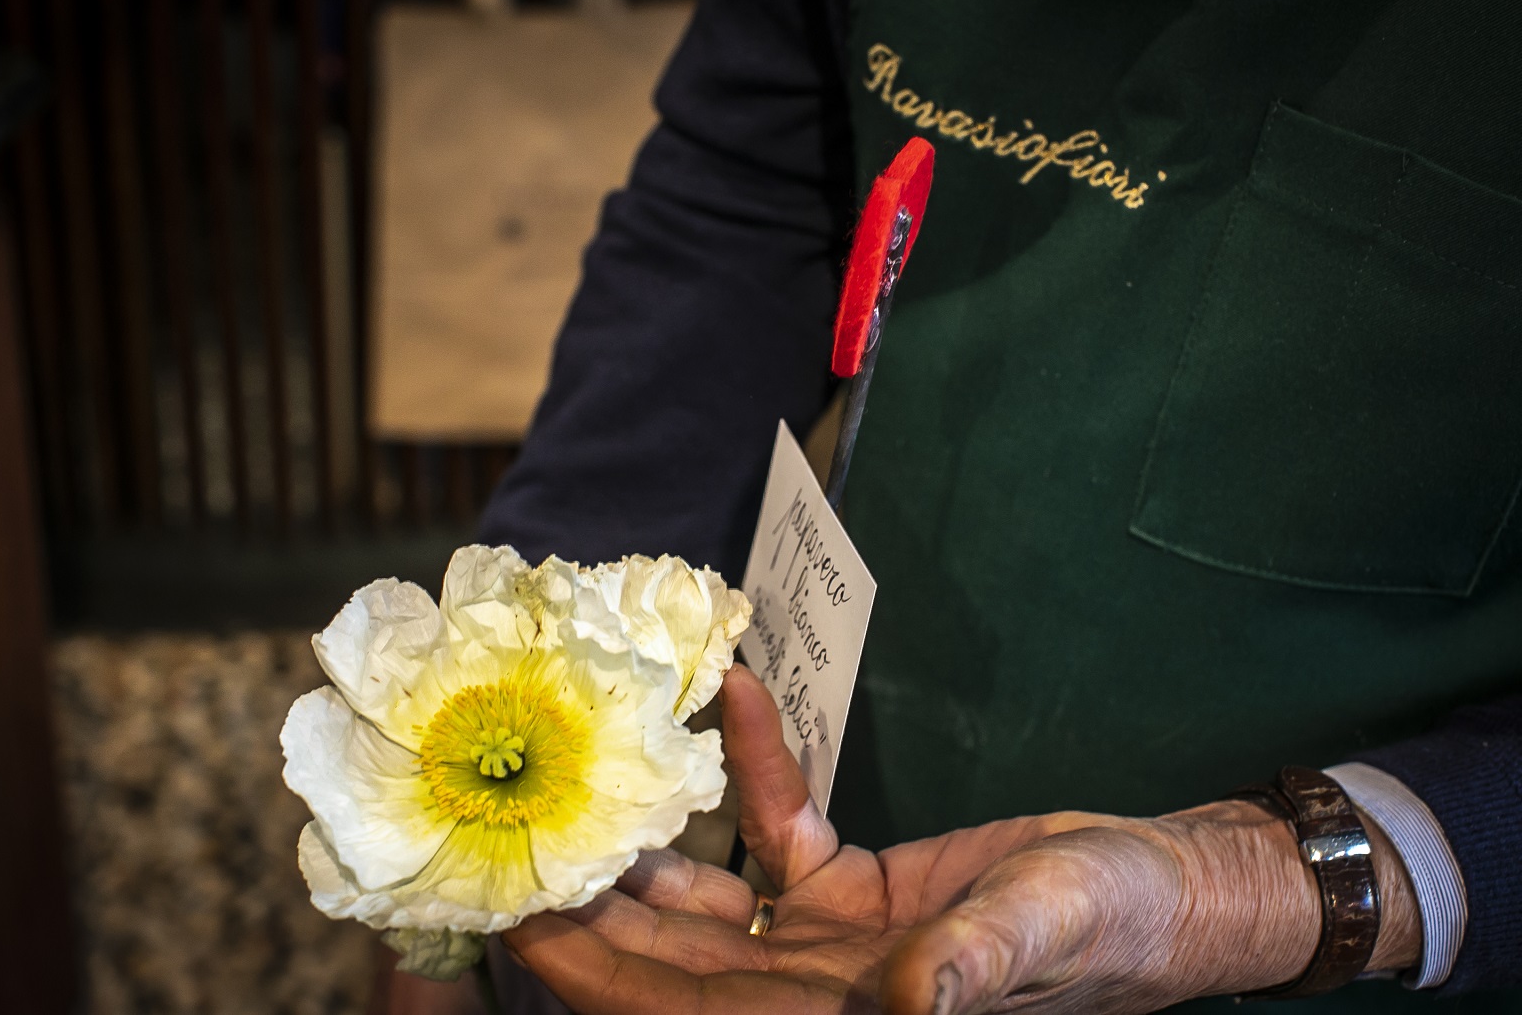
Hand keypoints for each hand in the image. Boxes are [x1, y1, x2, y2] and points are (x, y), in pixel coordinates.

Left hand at [505, 666, 1419, 1013]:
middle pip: (663, 963)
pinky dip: (757, 767)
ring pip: (700, 907)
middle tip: (512, 827)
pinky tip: (737, 693)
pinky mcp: (854, 889)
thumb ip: (977, 963)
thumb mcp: (1049, 934)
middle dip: (584, 906)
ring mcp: (826, 948)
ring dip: (641, 846)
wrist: (1163, 893)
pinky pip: (781, 829)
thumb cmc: (1118, 928)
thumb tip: (912, 1001)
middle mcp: (812, 999)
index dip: (594, 974)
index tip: (517, 911)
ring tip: (581, 771)